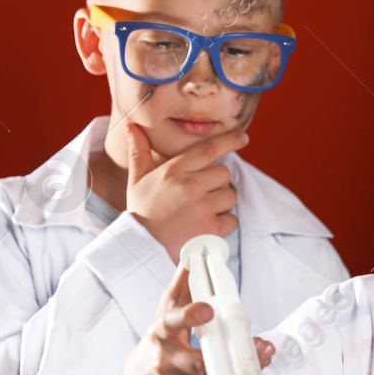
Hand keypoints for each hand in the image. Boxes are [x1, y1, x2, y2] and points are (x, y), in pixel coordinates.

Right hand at [124, 265, 274, 374]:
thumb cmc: (161, 342)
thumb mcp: (166, 314)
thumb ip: (181, 287)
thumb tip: (192, 256)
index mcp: (160, 332)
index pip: (171, 322)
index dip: (190, 316)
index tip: (209, 310)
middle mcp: (164, 360)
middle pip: (196, 362)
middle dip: (225, 357)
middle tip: (255, 346)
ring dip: (240, 368)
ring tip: (262, 355)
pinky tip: (248, 373)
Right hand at [125, 123, 245, 261]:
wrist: (142, 249)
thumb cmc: (140, 213)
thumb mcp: (136, 181)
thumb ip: (139, 153)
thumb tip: (130, 125)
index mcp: (173, 171)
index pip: (209, 149)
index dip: (229, 141)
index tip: (243, 137)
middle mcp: (190, 186)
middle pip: (223, 173)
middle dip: (217, 182)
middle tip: (202, 194)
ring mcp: (202, 208)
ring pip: (230, 195)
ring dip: (221, 203)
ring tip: (202, 211)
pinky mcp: (211, 229)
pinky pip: (232, 219)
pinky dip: (223, 224)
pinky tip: (206, 227)